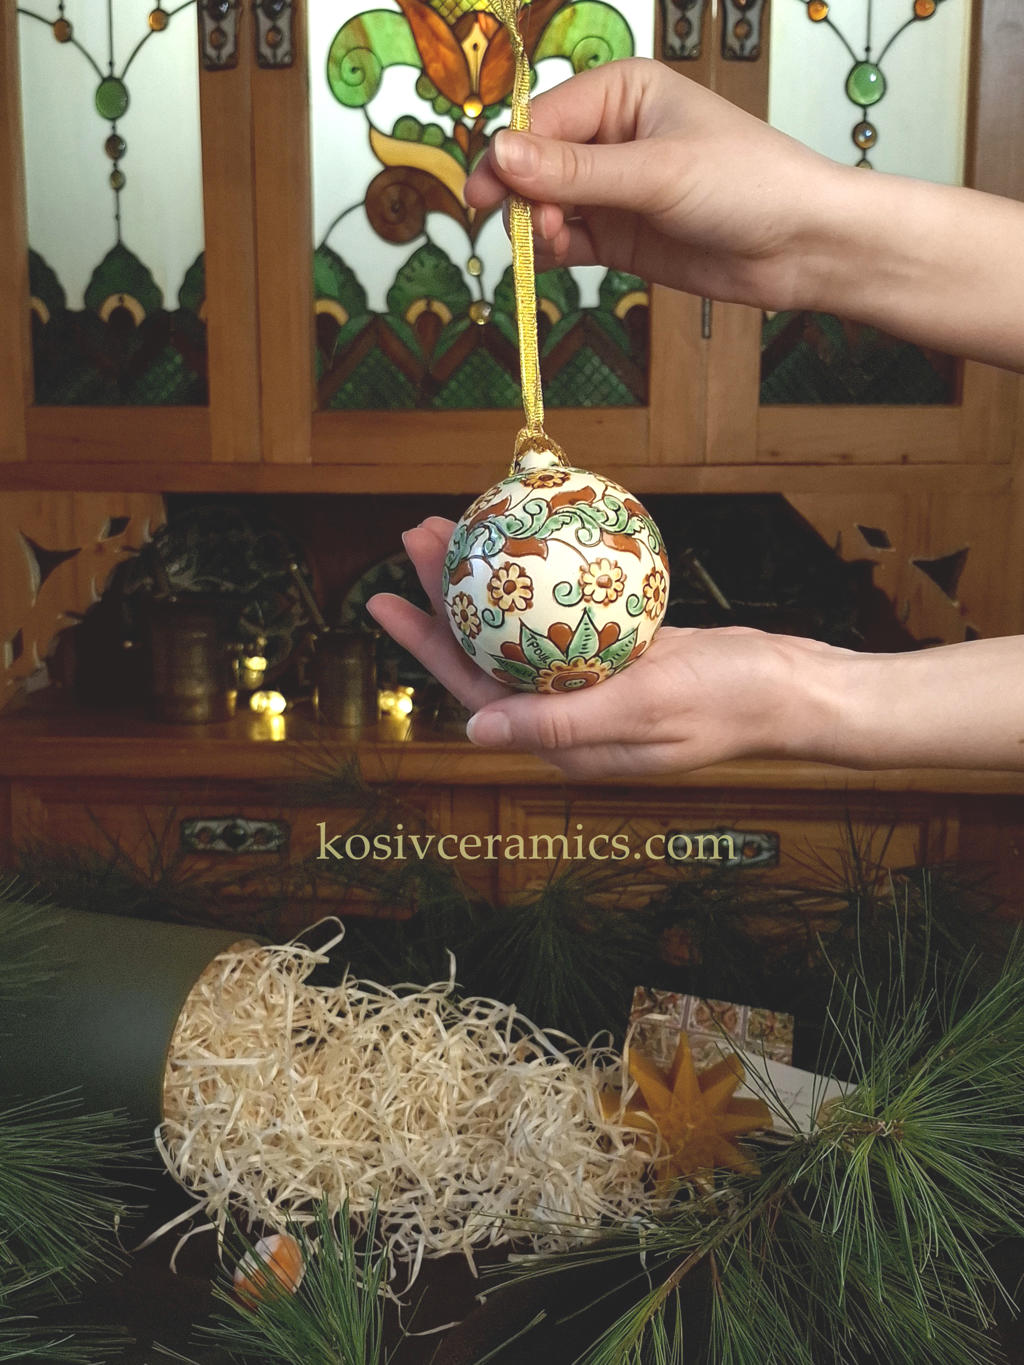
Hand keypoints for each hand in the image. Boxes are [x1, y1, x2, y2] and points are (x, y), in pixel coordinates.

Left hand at [367, 517, 844, 778]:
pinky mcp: (621, 655)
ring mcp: (594, 684)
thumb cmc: (731, 702)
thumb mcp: (646, 708)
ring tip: (461, 526)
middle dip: (446, 596)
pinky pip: (564, 613)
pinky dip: (540, 576)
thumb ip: (562, 722)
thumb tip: (473, 732)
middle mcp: (568, 715)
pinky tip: (530, 541)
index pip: (473, 688)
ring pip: (521, 627)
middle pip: (488, 649)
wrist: (794, 689)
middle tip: (421, 535)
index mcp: (562, 740)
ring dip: (489, 579)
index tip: (382, 595)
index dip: (424, 642)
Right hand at [464, 57, 840, 312]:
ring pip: (545, 205)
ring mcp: (612, 189)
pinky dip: (551, 252)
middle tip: (518, 227)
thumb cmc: (749, 183)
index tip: (489, 194)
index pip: (543, 119)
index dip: (511, 156)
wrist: (799, 246)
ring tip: (552, 244)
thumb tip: (502, 154)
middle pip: (536, 162)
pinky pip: (566, 241)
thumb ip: (576, 170)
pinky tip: (553, 258)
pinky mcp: (618, 236)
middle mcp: (611, 136)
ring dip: (536, 226)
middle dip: (522, 195)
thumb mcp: (656, 172)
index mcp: (622, 92)